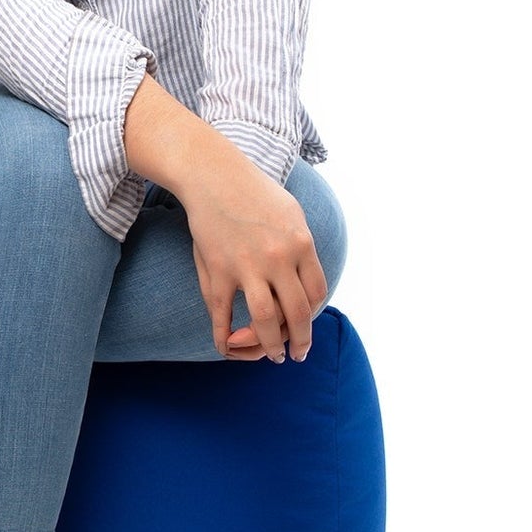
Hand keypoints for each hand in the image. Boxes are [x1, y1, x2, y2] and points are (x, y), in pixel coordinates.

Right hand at [178, 156, 329, 362]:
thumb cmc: (254, 192)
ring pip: (265, 321)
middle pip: (297, 314)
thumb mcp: (291, 214)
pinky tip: (226, 347)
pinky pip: (222, 315)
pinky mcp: (218, 270)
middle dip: (301, 340)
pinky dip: (224, 337)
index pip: (317, 294)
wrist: (213, 175)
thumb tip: (307, 281)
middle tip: (298, 354)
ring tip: (272, 357)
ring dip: (270, 346)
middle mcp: (278, 258)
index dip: (314, 315)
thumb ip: (301, 248)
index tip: (306, 323)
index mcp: (301, 244)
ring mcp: (247, 266)